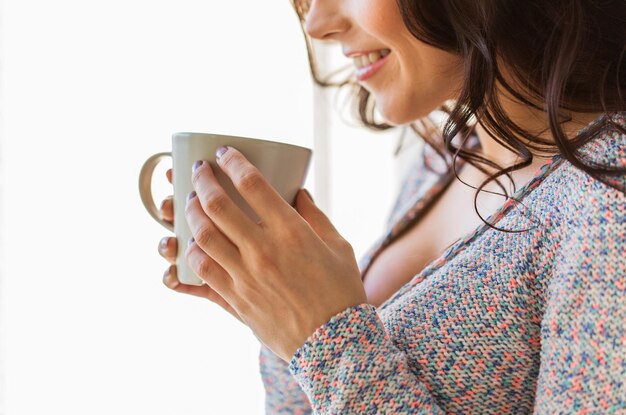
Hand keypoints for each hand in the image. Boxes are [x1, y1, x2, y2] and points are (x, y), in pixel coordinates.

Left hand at [184, 146, 367, 361]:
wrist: (335, 345)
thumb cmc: (342, 292)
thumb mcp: (339, 247)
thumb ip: (315, 217)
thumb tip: (298, 193)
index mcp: (291, 233)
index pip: (252, 185)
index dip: (233, 162)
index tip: (224, 153)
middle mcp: (262, 252)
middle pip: (217, 207)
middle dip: (203, 181)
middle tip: (200, 171)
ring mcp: (245, 278)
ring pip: (202, 238)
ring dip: (190, 216)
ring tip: (191, 204)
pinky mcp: (235, 302)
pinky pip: (201, 276)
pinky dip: (188, 258)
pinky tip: (187, 247)